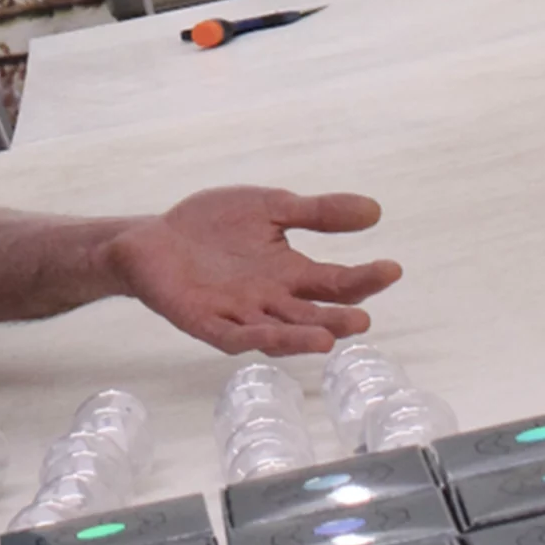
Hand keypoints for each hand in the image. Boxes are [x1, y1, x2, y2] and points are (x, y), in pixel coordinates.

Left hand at [108, 185, 398, 356]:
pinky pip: (233, 335)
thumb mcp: (270, 207)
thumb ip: (317, 213)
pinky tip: (269, 335)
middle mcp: (271, 300)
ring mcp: (240, 314)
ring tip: (330, 337)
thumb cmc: (212, 225)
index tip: (392, 268)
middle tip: (363, 318)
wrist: (152, 238)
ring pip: (278, 332)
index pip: (335, 282)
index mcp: (290, 274)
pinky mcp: (206, 322)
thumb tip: (374, 210)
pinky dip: (253, 337)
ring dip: (301, 337)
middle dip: (338, 318)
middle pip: (312, 314)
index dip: (364, 279)